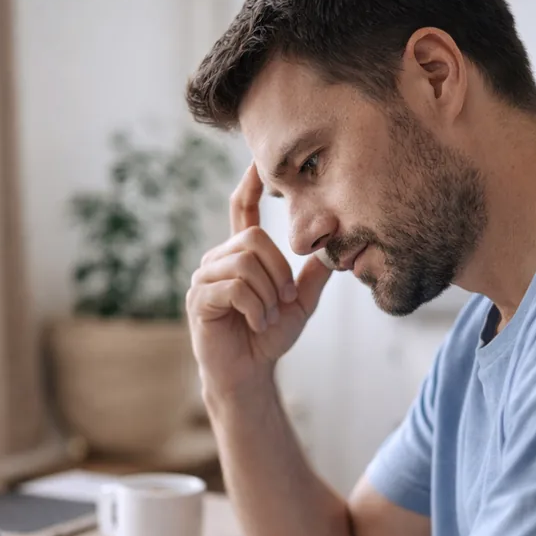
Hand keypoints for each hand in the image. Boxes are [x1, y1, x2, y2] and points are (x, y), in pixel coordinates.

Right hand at [186, 163, 331, 401]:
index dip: (250, 185)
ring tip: (270, 316)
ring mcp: (205, 279)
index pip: (243, 209)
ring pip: (245, 264)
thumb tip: (335, 244)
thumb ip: (312, 275)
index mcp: (241, 255)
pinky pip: (235, 288)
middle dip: (278, 271)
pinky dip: (256, 308)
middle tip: (286, 300)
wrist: (249, 373)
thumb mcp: (300, 303)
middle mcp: (219, 260)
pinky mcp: (199, 300)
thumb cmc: (269, 338)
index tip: (257, 161)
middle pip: (253, 240)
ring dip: (268, 294)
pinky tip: (259, 324)